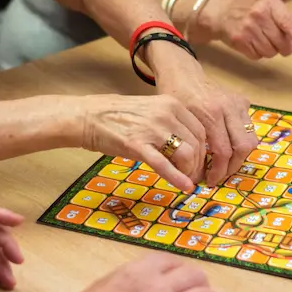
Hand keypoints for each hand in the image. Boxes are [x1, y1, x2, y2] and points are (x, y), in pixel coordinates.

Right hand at [79, 93, 208, 191]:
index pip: (200, 131)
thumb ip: (170, 124)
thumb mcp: (151, 111)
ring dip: (189, 172)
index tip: (199, 163)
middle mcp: (166, 114)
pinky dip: (177, 178)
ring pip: (185, 154)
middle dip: (198, 164)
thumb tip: (188, 146)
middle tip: (194, 177)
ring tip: (186, 181)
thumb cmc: (117, 115)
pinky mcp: (137, 145)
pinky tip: (184, 187)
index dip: (203, 151)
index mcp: (171, 104)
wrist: (88, 116)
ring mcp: (152, 130)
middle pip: (196, 144)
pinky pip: (163, 165)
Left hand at [154, 63, 257, 187]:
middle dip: (232, 167)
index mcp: (210, 113)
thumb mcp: (178, 122)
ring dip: (239, 156)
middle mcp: (228, 107)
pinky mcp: (242, 101)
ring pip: (250, 139)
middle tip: (220, 175)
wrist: (182, 73)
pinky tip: (227, 147)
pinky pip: (249, 127)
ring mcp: (238, 103)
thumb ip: (189, 145)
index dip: (218, 171)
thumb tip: (194, 174)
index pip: (224, 151)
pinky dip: (241, 141)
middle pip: (243, 147)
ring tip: (225, 165)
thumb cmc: (175, 97)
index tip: (210, 181)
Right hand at [195, 0, 291, 59]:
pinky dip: (257, 53)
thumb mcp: (271, 8)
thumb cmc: (250, 9)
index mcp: (271, 4)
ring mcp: (248, 28)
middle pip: (281, 43)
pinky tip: (251, 42)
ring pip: (270, 52)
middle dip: (283, 46)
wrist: (220, 12)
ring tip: (261, 39)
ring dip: (269, 50)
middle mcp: (259, 15)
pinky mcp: (239, 41)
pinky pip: (257, 56)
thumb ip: (291, 21)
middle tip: (275, 39)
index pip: (289, 23)